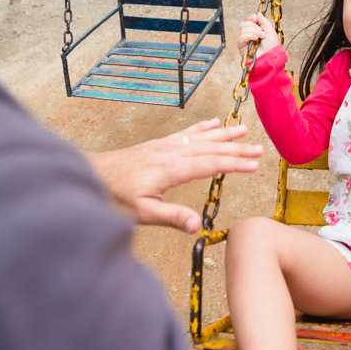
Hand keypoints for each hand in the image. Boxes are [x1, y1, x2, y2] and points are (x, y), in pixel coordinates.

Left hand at [85, 118, 261, 233]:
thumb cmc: (114, 196)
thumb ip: (170, 217)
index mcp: (170, 168)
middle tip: (259, 149)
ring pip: (200, 137)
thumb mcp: (141, 213)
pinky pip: (186, 132)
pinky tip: (213, 123)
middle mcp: (170, 152)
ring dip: (224, 134)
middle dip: (236, 148)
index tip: (254, 165)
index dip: (233, 164)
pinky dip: (202, 127)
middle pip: (210, 147)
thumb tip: (196, 226)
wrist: (91, 176)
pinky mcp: (158, 145)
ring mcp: (164, 146)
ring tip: (244, 130)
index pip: (210, 164)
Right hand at [237, 12, 280, 57]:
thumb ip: (264, 22)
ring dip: (253, 31)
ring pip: (243, 29)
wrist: (269, 58)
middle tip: (262, 32)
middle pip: (245, 23)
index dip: (252, 18)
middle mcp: (249, 34)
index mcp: (256, 30)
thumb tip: (258, 14)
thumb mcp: (270, 32)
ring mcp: (245, 40)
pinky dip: (249, 36)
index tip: (256, 19)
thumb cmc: (271, 47)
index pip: (249, 20)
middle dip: (254, 26)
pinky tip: (255, 39)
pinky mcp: (241, 46)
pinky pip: (241, 36)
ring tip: (260, 37)